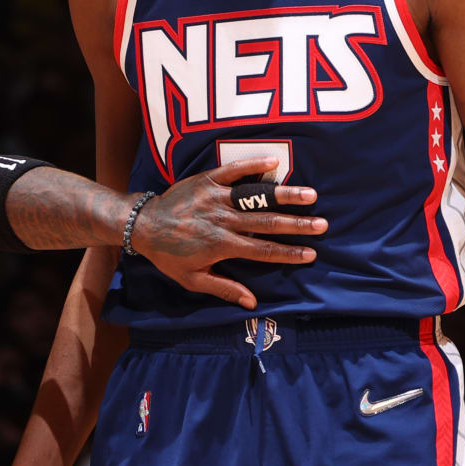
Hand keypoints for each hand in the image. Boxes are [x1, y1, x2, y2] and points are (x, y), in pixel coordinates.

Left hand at [132, 156, 324, 306]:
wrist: (142, 224)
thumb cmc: (168, 254)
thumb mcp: (192, 279)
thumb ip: (223, 289)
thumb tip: (252, 303)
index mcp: (222, 245)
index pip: (263, 251)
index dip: (288, 253)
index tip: (311, 253)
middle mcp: (223, 221)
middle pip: (267, 223)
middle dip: (297, 225)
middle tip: (322, 224)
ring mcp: (216, 198)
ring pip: (255, 197)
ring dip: (284, 195)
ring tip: (310, 194)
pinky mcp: (207, 180)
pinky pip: (233, 170)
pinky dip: (253, 165)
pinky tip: (275, 162)